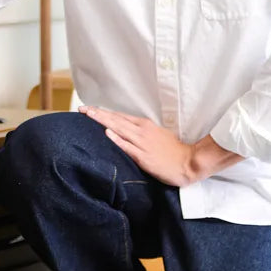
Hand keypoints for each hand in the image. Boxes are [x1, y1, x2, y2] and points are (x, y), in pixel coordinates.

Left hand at [79, 106, 195, 186]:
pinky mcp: (144, 157)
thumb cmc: (174, 150)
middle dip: (97, 113)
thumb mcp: (158, 134)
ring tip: (89, 115)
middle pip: (116, 119)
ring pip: (119, 129)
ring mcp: (142, 143)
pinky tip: (107, 133)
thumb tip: (127, 130)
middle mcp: (142, 131)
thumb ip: (142, 131)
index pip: (119, 116)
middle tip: (82, 108)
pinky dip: (118, 139)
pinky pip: (128, 147)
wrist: (188, 162)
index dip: (103, 112)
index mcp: (145, 125)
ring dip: (103, 121)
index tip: (89, 108)